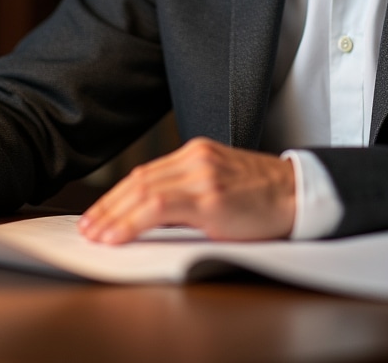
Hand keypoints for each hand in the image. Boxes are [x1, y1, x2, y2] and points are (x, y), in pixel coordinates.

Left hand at [78, 137, 295, 243]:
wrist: (299, 193)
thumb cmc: (264, 197)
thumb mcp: (221, 186)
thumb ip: (190, 193)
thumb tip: (150, 219)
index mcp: (198, 153)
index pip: (146, 173)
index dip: (116, 196)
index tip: (98, 215)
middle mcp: (197, 158)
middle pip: (139, 180)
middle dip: (108, 207)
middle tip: (87, 228)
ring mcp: (203, 175)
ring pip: (143, 191)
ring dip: (113, 216)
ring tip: (96, 235)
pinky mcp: (211, 196)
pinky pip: (159, 207)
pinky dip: (132, 221)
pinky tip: (118, 235)